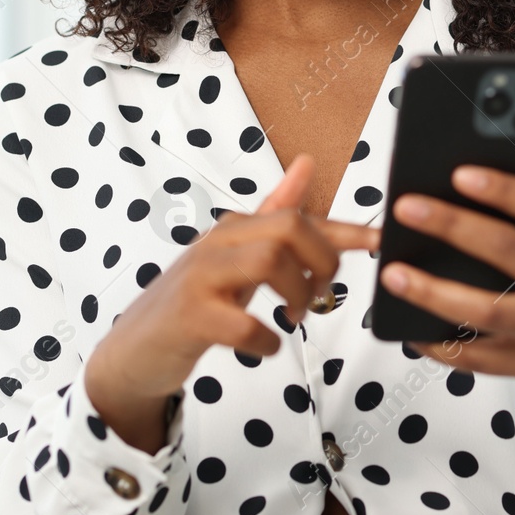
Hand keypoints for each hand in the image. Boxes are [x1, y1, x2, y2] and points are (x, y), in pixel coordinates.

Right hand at [86, 155, 379, 450]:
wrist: (133, 349)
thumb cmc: (194, 300)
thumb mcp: (235, 254)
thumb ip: (272, 214)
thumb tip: (306, 165)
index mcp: (235, 229)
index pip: (298, 217)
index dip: (344, 230)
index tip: (381, 240)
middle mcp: (217, 245)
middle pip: (288, 229)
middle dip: (321, 262)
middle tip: (321, 295)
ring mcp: (200, 279)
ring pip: (269, 262)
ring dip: (296, 294)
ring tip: (295, 317)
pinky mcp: (189, 317)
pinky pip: (242, 323)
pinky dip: (265, 339)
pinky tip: (265, 345)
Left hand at [379, 139, 514, 439]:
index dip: (503, 190)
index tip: (459, 174)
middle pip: (507, 251)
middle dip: (452, 226)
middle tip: (405, 207)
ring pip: (485, 311)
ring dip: (434, 293)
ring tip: (392, 272)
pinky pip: (479, 359)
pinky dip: (442, 346)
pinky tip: (411, 329)